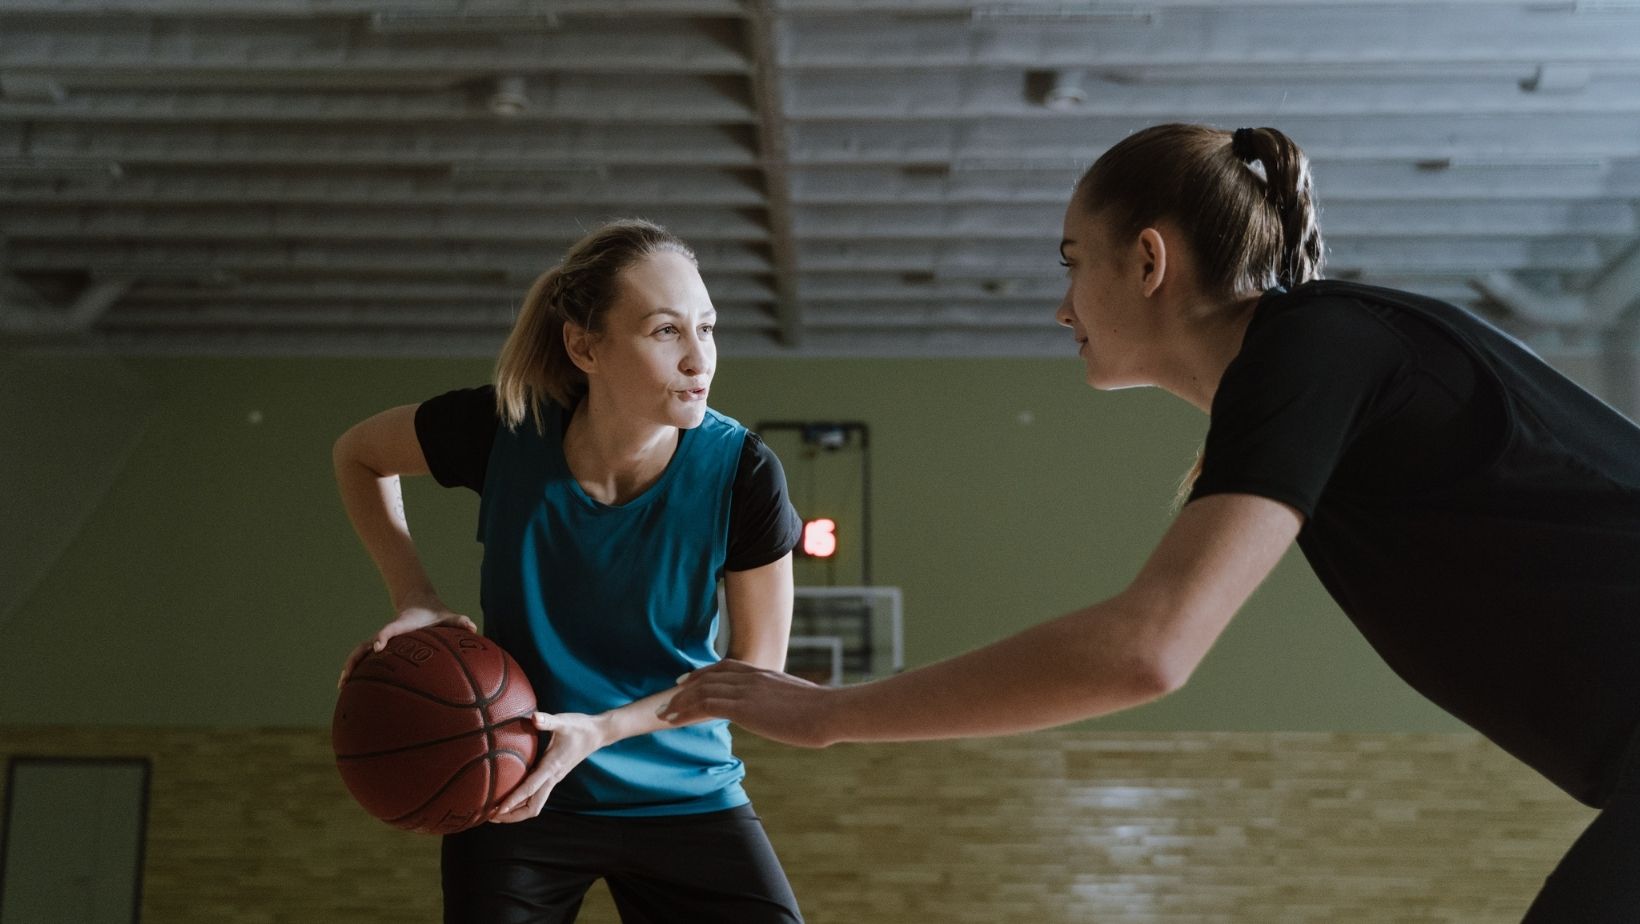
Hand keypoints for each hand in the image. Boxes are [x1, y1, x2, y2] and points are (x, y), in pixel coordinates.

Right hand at [337, 601, 476, 688]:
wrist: (420, 603)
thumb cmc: (436, 615)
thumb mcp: (448, 616)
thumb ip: (459, 621)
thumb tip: (472, 627)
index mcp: (401, 626)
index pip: (389, 631)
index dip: (383, 637)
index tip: (377, 648)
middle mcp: (388, 634)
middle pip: (366, 645)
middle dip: (356, 659)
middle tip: (348, 676)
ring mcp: (382, 640)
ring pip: (361, 653)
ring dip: (351, 667)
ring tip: (343, 686)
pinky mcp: (382, 647)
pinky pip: (366, 660)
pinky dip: (358, 672)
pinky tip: (352, 688)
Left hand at [490, 712, 607, 822]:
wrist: (598, 733)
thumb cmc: (580, 727)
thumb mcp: (563, 722)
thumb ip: (548, 721)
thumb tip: (533, 717)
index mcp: (551, 767)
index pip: (530, 789)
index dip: (513, 801)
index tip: (497, 810)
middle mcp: (552, 777)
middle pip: (532, 807)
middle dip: (512, 815)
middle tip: (490, 817)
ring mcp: (553, 779)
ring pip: (534, 804)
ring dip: (516, 812)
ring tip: (496, 813)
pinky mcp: (553, 776)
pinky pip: (536, 796)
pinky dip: (523, 802)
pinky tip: (511, 798)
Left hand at [660, 660, 838, 748]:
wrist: (830, 712)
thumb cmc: (824, 712)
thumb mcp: (798, 701)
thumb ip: (782, 702)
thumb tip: (782, 712)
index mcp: (764, 674)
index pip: (725, 667)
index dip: (702, 674)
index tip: (687, 681)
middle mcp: (751, 678)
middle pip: (708, 678)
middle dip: (685, 690)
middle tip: (667, 700)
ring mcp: (746, 691)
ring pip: (702, 691)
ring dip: (679, 702)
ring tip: (663, 714)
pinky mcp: (743, 707)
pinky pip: (705, 706)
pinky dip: (685, 712)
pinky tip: (674, 722)